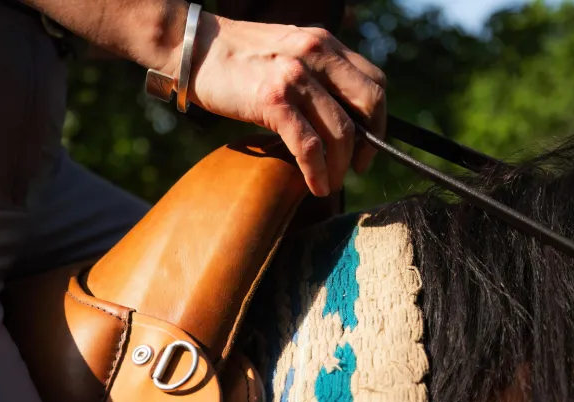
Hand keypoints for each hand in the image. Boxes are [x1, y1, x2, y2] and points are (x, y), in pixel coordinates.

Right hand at [162, 13, 386, 195]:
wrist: (194, 48)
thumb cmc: (236, 58)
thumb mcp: (288, 51)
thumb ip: (315, 73)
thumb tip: (335, 114)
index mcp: (324, 44)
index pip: (374, 81)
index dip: (379, 117)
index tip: (368, 141)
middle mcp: (317, 54)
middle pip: (369, 104)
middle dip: (370, 143)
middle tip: (357, 166)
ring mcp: (295, 76)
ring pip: (341, 131)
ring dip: (342, 165)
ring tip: (332, 182)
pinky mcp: (273, 99)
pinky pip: (309, 145)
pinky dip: (318, 171)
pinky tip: (316, 185)